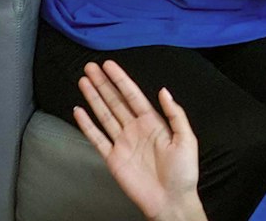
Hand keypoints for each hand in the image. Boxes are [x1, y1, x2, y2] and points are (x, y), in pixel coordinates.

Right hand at [74, 60, 205, 220]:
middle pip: (115, 101)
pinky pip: (97, 138)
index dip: (120, 79)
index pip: (133, 95)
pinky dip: (87, 125)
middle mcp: (135, 129)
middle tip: (90, 66)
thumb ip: (175, 114)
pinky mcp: (113, 158)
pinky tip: (79, 111)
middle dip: (103, 83)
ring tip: (83, 81)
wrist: (171, 200)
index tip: (109, 65)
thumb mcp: (186, 139)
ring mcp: (122, 142)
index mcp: (153, 122)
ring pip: (104, 115)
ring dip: (93, 98)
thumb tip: (164, 90)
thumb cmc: (183, 172)